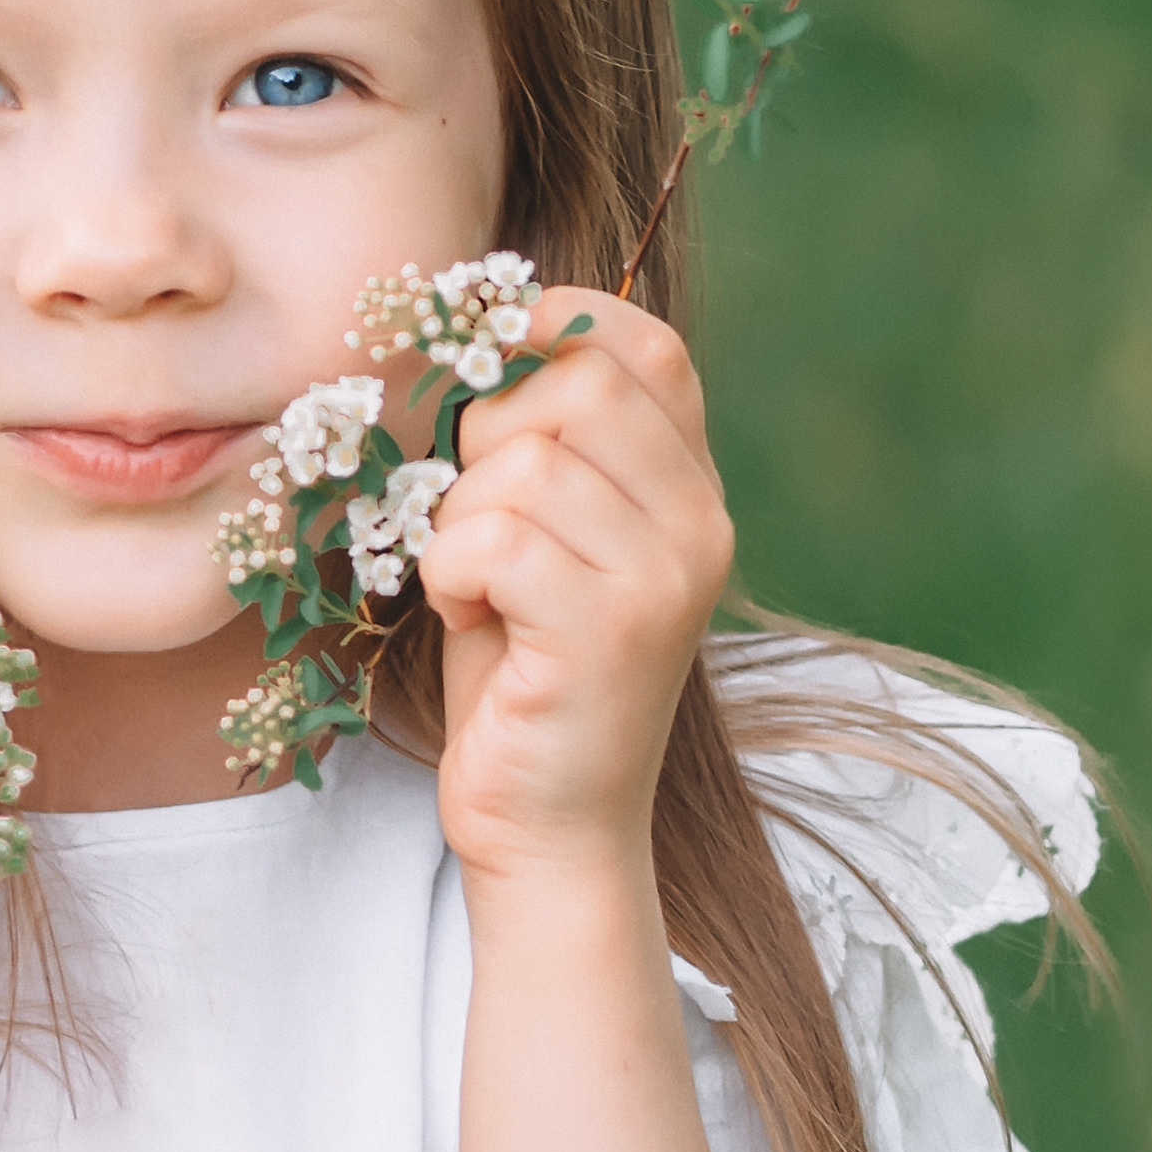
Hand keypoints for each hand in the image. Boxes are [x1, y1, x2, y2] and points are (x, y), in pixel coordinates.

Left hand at [413, 290, 732, 889]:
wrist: (548, 826)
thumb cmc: (522, 672)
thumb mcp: (541, 538)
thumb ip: (538, 446)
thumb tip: (473, 333)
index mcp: (689, 489)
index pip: (646, 346)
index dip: (553, 326)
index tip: (480, 364)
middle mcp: (701, 523)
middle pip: (576, 385)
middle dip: (486, 436)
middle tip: (468, 516)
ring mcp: (667, 576)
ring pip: (524, 463)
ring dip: (457, 520)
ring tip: (472, 586)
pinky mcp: (613, 631)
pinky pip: (493, 538)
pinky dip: (449, 572)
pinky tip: (466, 617)